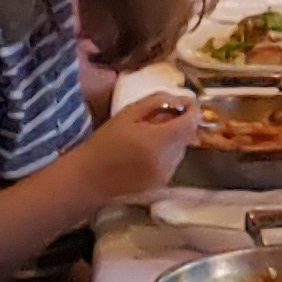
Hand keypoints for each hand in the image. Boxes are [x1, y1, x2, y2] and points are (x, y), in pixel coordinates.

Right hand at [78, 88, 197, 202]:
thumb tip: (181, 97)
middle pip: (187, 136)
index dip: (192, 109)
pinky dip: (166, 154)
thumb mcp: (127, 114)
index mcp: (158, 140)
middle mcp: (167, 159)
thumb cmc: (104, 142)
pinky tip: (147, 152)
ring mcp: (166, 174)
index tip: (186, 102)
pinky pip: (173, 163)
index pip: (191, 122)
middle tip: (161, 117)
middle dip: (180, 123)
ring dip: (173, 139)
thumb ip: (156, 102)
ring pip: (182, 150)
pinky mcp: (161, 184)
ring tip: (151, 135)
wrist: (89, 177)